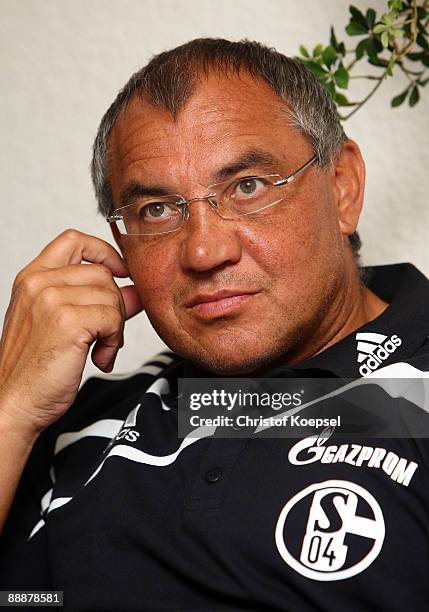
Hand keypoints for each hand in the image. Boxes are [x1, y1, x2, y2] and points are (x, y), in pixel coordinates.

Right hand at [0, 229, 143, 435]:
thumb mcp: (60, 323)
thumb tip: (134, 291)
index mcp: (32, 278)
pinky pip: (113, 317)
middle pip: (102, 273)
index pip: (75, 240)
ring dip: (115, 328)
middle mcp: (38, 282)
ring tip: (99, 349)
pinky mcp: (68, 320)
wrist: (14, 402)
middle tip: (106, 334)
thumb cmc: (34, 367)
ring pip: (112, 295)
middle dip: (114, 304)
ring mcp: (51, 298)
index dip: (104, 252)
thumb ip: (93, 300)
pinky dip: (113, 342)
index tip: (119, 273)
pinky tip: (99, 358)